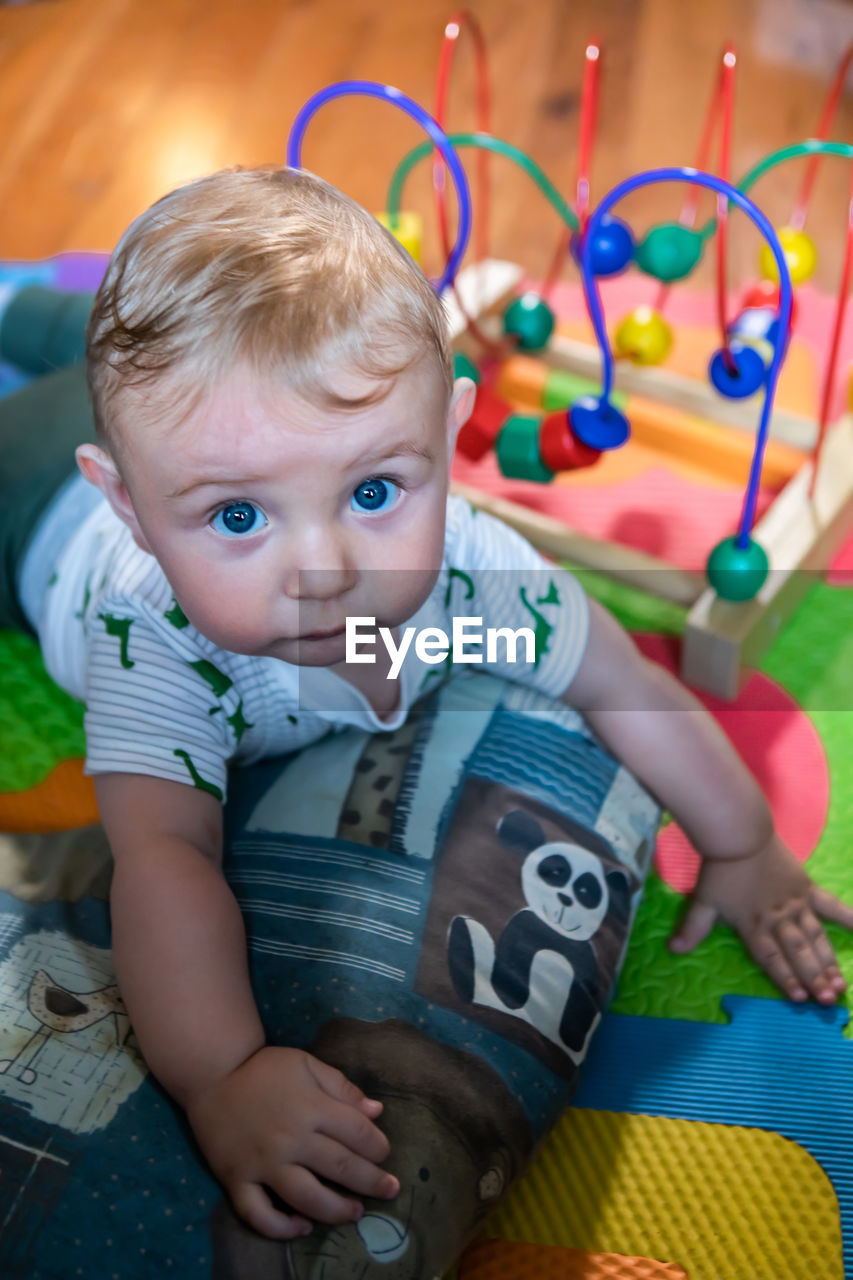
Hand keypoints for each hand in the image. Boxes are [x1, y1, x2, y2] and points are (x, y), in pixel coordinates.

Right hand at [185, 1045, 398, 1238]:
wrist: (212, 1074)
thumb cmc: (263, 1069)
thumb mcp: (305, 1064)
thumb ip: (341, 1086)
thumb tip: (376, 1111)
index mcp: (310, 1106)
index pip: (356, 1133)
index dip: (377, 1147)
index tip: (385, 1155)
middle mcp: (290, 1138)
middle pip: (340, 1167)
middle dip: (371, 1182)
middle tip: (390, 1190)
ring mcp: (262, 1163)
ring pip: (306, 1197)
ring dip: (336, 1210)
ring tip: (355, 1212)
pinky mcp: (237, 1180)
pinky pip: (259, 1214)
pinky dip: (281, 1228)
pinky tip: (302, 1227)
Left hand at [669, 834, 852, 1003]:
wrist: (739, 834)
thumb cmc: (720, 869)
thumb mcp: (703, 901)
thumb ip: (693, 928)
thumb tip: (673, 951)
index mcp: (753, 925)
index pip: (771, 958)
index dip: (785, 978)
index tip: (799, 999)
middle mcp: (777, 919)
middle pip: (798, 952)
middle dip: (814, 978)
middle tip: (829, 1001)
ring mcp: (795, 904)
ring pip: (815, 937)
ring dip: (828, 961)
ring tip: (841, 984)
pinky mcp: (806, 888)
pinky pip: (831, 906)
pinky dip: (848, 918)